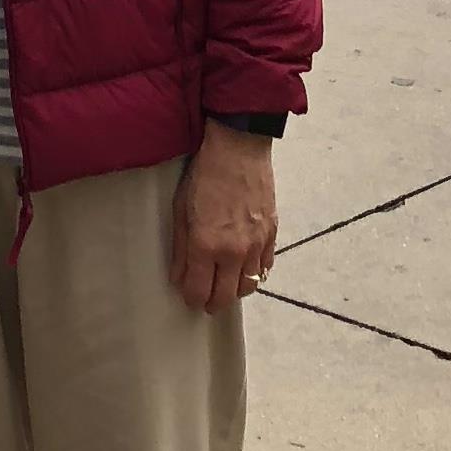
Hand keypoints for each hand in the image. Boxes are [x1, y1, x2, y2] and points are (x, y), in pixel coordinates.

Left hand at [172, 125, 276, 314]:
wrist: (238, 147)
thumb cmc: (205, 173)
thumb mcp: (182, 209)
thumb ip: (180, 249)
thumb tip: (179, 278)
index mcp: (206, 245)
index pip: (199, 292)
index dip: (192, 298)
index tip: (189, 295)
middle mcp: (233, 251)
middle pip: (225, 298)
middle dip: (213, 303)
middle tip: (206, 299)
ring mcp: (256, 244)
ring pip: (247, 287)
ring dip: (234, 290)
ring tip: (225, 282)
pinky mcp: (271, 235)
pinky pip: (265, 268)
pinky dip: (254, 273)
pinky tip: (244, 266)